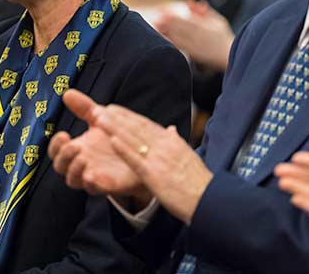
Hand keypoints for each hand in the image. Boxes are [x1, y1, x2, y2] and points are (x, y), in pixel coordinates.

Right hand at [49, 90, 150, 203]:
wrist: (143, 156)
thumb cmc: (117, 138)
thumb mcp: (101, 119)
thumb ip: (84, 108)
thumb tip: (67, 93)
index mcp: (77, 148)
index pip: (56, 151)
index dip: (55, 145)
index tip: (63, 134)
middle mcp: (81, 164)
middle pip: (60, 166)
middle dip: (63, 156)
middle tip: (73, 145)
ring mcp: (92, 176)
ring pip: (72, 180)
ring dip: (74, 170)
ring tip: (82, 157)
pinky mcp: (106, 186)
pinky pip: (92, 189)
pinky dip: (89, 183)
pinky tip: (92, 175)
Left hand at [95, 104, 211, 223]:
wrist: (209, 199)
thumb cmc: (199, 181)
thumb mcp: (189, 156)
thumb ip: (176, 141)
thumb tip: (171, 129)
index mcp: (171, 141)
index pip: (145, 124)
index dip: (127, 116)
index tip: (112, 108)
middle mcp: (164, 146)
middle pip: (136, 128)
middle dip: (116, 118)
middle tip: (99, 109)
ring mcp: (159, 159)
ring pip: (133, 140)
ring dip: (114, 128)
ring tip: (99, 120)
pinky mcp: (155, 175)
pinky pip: (136, 160)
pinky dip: (124, 150)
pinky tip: (112, 141)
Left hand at [153, 0, 232, 70]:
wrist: (229, 54)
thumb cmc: (223, 35)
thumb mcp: (217, 20)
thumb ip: (203, 11)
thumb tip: (188, 0)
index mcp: (205, 26)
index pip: (186, 20)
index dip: (174, 16)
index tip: (163, 12)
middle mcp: (200, 36)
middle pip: (180, 28)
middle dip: (167, 23)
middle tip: (155, 18)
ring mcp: (196, 45)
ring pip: (179, 38)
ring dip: (166, 32)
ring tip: (155, 26)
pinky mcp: (194, 54)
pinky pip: (181, 47)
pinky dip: (171, 42)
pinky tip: (163, 39)